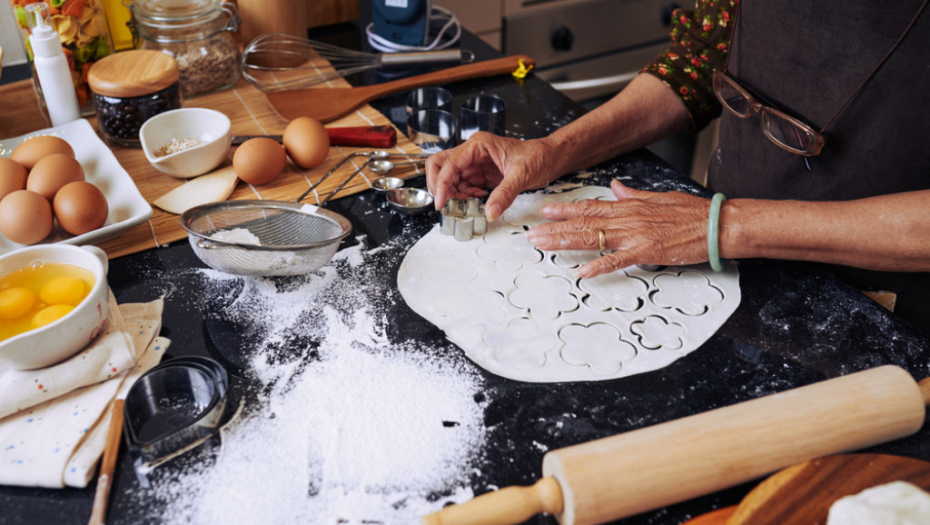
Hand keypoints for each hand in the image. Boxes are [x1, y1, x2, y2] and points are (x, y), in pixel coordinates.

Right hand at [425, 132, 558, 220]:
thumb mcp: (522, 175)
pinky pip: (462, 186)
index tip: (441, 203)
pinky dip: (465, 196)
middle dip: (440, 186)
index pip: (449, 164)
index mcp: (479, 144)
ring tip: (471, 202)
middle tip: (448, 203)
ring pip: (449, 178)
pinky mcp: (479, 174)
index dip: (441, 184)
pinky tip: (479, 199)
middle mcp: (472, 152)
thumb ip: (505, 194)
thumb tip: (490, 212)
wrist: (550, 158)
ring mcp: (474, 163)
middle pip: (440, 166)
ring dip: (454, 194)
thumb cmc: (538, 156)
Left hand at [526, 180, 710, 277]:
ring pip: (593, 238)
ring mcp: (636, 235)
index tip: (545, 211)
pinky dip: (600, 266)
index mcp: (630, 206)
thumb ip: (633, 194)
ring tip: (543, 246)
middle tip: (531, 234)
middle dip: (555, 228)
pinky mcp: (648, 252)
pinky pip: (619, 260)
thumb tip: (615, 186)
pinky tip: (582, 273)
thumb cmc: (693, 213)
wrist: (718, 224)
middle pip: (584, 223)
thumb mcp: (660, 197)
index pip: (591, 206)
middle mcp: (628, 218)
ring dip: (565, 243)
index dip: (566, 209)